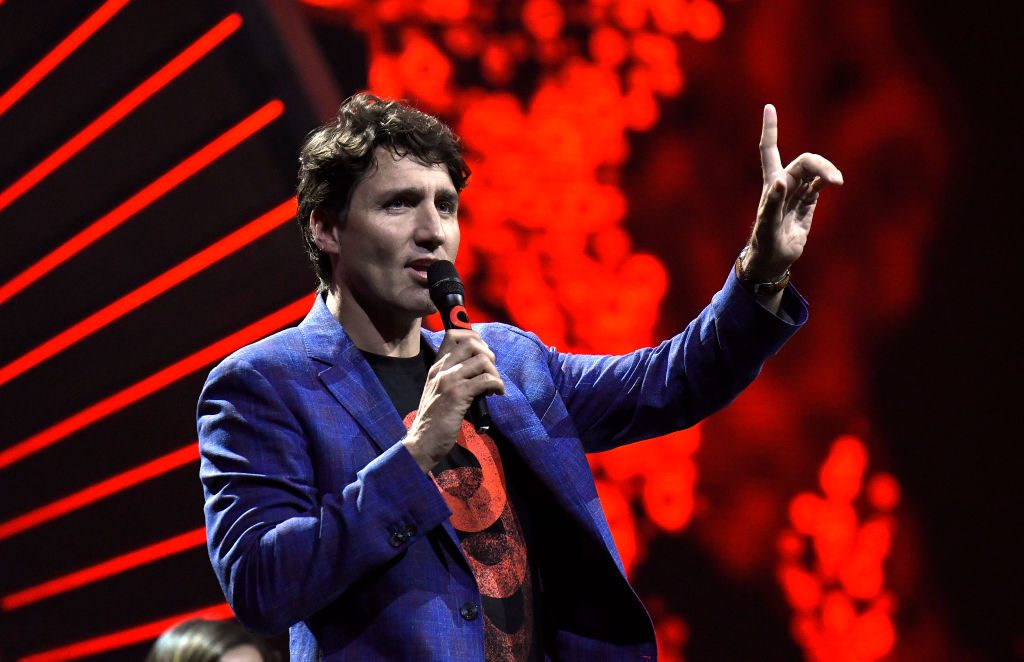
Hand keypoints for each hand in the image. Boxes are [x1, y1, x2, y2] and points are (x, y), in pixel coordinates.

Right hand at [402, 329, 504, 471]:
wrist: (423, 442)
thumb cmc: (434, 419)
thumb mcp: (439, 391)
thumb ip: (453, 376)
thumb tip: (480, 367)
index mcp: (436, 367)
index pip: (453, 335)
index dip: (473, 337)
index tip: (482, 354)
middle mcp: (441, 369)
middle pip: (471, 342)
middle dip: (488, 354)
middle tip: (490, 371)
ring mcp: (449, 380)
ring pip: (482, 359)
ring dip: (495, 372)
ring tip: (494, 386)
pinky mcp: (458, 395)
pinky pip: (486, 379)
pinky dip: (497, 385)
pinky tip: (496, 393)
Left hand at [744, 104, 843, 279]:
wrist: (773, 260)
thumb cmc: (765, 243)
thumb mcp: (767, 225)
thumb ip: (774, 204)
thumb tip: (782, 183)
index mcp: (771, 184)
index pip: (769, 150)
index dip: (771, 129)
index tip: (769, 107)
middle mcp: (784, 184)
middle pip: (805, 161)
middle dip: (820, 165)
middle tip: (834, 181)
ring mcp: (797, 192)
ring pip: (814, 171)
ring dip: (827, 172)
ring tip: (837, 183)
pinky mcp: (807, 203)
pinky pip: (819, 185)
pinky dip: (827, 180)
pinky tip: (833, 183)